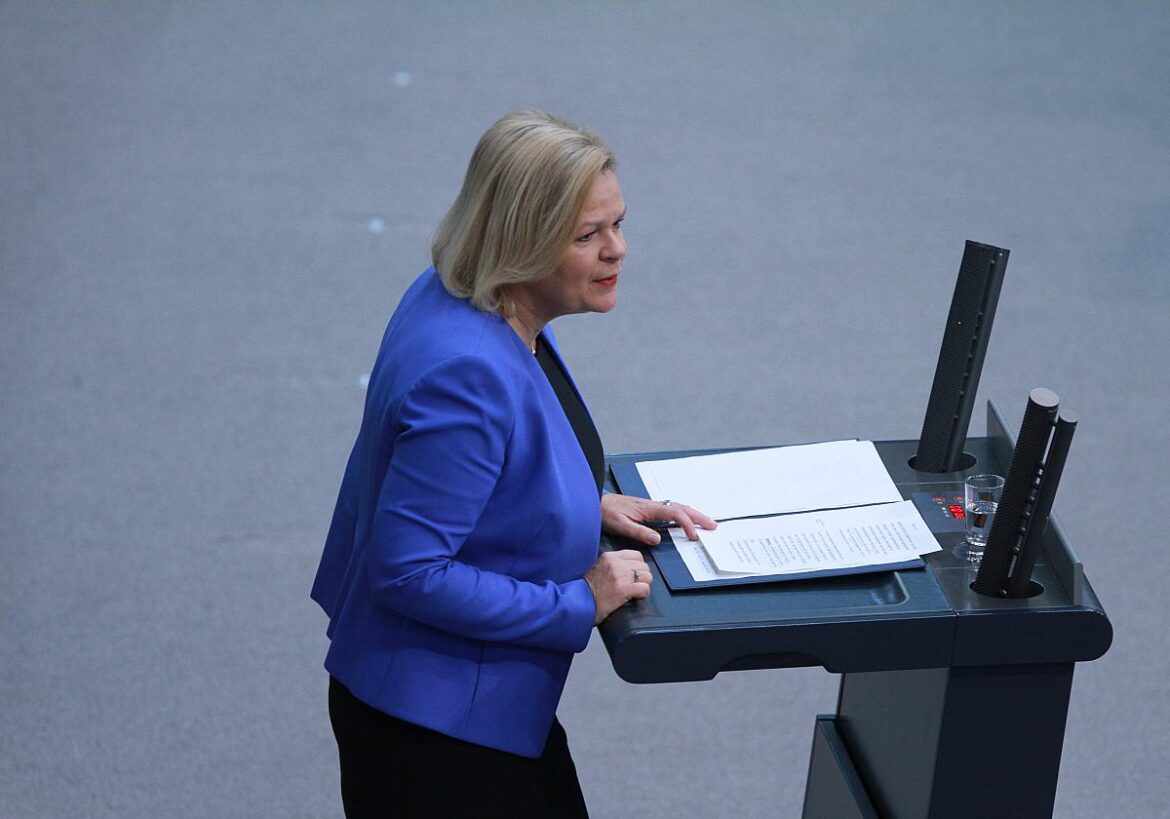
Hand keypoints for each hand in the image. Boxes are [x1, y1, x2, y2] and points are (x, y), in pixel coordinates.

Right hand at [583, 549, 652, 623]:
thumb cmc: (585, 590)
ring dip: (643, 585)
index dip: (638, 566)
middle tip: (634, 586)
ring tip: (635, 592)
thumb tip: (630, 568)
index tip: (634, 575)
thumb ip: (612, 565)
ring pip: (647, 576)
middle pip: (644, 566)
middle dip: (642, 577)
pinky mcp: (623, 590)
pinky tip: (635, 598)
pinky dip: (643, 595)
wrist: (577, 604)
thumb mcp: (597, 568)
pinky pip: (645, 589)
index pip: (636, 555)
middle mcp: (615, 564)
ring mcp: (619, 576)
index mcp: (609, 556)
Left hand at [600, 493, 716, 544]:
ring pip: (678, 507)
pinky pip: (671, 510)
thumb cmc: (607, 513)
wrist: (596, 503)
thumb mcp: (621, 525)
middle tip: (713, 526)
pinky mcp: (648, 509)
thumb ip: (639, 532)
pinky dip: (683, 514)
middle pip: (681, 508)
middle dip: (698, 517)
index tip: (694, 536)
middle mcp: (653, 505)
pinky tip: (685, 519)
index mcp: (649, 509)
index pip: (675, 514)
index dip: (687, 524)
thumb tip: (658, 539)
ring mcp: (651, 506)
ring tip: (705, 523)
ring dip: (693, 514)